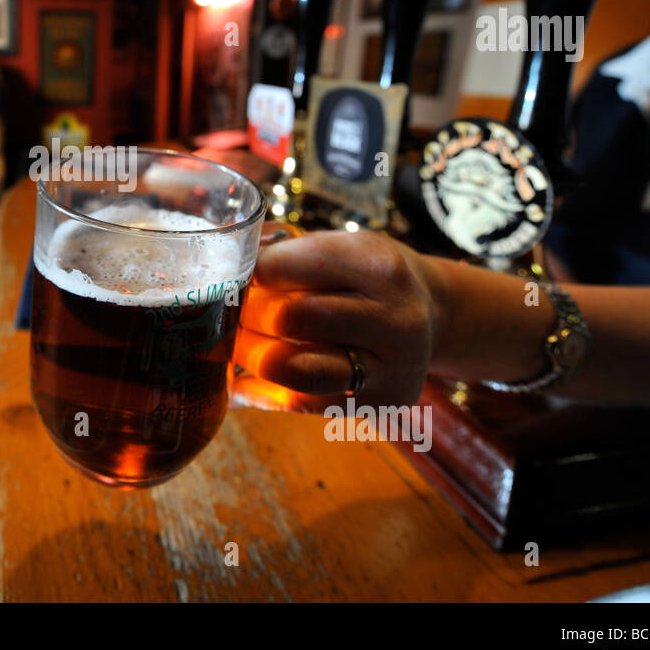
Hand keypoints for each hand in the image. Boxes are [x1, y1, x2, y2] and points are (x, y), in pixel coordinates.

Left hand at [230, 230, 448, 410]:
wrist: (432, 315)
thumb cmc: (366, 277)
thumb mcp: (340, 247)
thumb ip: (284, 252)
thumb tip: (217, 264)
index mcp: (377, 265)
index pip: (285, 266)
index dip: (245, 273)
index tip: (228, 276)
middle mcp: (393, 317)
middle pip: (288, 317)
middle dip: (244, 316)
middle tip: (226, 313)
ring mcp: (391, 366)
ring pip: (294, 369)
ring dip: (250, 357)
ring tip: (234, 346)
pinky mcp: (379, 403)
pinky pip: (301, 403)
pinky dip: (261, 392)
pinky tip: (242, 382)